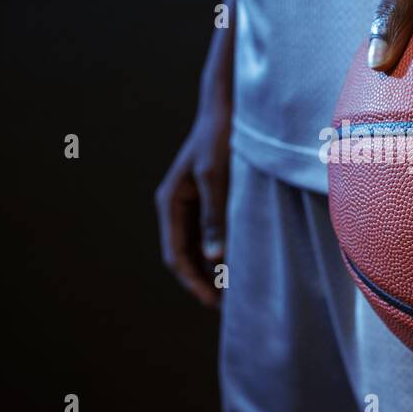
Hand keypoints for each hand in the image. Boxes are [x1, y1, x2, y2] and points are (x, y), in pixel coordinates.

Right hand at [157, 103, 229, 307]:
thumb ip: (215, 217)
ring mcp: (194, 203)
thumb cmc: (220, 138)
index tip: (211, 302)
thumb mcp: (216, 178)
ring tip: (235, 290)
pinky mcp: (212, 198)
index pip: (176, 254)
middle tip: (226, 305)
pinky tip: (242, 261)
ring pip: (201, 246)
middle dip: (203, 280)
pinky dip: (224, 249)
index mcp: (171, 202)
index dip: (192, 281)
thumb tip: (214, 258)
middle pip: (187, 255)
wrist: (229, 106)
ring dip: (214, 268)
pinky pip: (214, 232)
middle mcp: (178, 205)